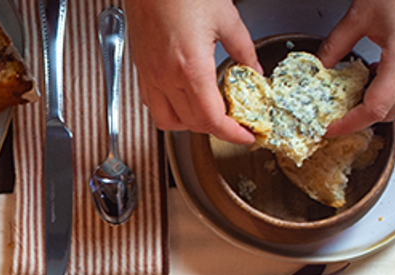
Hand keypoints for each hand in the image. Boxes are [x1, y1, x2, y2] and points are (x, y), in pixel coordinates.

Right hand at [122, 0, 257, 143]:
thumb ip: (243, 49)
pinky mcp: (141, 68)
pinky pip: (152, 105)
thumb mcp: (226, 16)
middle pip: (193, 124)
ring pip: (168, 121)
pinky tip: (184, 100)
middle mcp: (165, 76)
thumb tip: (253, 69)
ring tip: (209, 115)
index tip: (245, 136)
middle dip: (217, 129)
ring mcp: (150, 74)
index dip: (232, 134)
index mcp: (189, 67)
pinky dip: (170, 112)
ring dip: (190, 125)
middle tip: (236, 123)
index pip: (212, 119)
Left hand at [318, 0, 394, 137]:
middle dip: (367, 116)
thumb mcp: (361, 14)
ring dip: (390, 107)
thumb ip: (336, 44)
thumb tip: (321, 64)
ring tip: (370, 92)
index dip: (350, 123)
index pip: (374, 109)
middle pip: (394, 113)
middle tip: (346, 109)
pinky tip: (392, 75)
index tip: (334, 126)